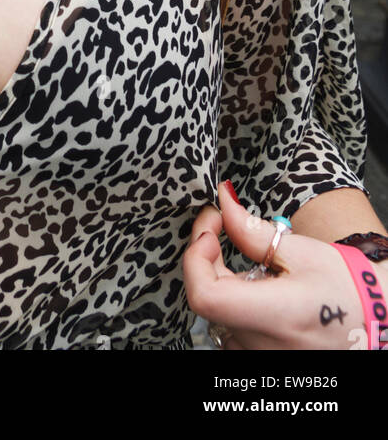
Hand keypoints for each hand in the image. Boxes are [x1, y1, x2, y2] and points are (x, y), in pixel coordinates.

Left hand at [184, 181, 372, 349]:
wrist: (378, 320)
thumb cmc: (349, 288)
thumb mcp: (302, 250)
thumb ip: (253, 231)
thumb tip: (223, 203)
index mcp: (277, 315)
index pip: (205, 295)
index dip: (196, 257)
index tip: (210, 229)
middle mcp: (265, 346)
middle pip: (210, 300)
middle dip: (209, 259)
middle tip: (223, 230)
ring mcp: (263, 358)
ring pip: (219, 316)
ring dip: (223, 284)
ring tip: (252, 266)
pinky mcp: (263, 362)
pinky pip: (233, 332)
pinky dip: (235, 306)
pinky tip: (259, 291)